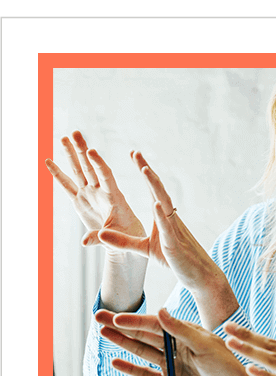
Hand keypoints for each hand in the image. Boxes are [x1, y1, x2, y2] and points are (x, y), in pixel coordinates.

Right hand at [46, 131, 145, 251]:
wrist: (125, 240)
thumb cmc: (127, 237)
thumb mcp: (118, 239)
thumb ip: (101, 238)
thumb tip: (84, 243)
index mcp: (114, 197)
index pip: (106, 176)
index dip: (98, 164)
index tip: (92, 151)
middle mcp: (100, 192)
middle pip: (90, 167)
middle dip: (82, 150)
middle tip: (75, 133)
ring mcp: (89, 194)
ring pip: (78, 171)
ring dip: (71, 155)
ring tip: (63, 137)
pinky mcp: (80, 201)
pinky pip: (66, 185)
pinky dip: (57, 174)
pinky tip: (48, 160)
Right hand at [96, 308, 256, 375]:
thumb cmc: (227, 366)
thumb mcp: (205, 345)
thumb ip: (181, 330)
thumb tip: (160, 311)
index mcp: (186, 333)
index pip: (156, 324)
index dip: (136, 321)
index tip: (118, 317)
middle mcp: (176, 346)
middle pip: (144, 334)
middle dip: (121, 326)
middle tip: (99, 316)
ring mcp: (171, 365)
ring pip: (142, 351)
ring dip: (122, 343)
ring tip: (103, 333)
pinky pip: (146, 375)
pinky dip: (131, 369)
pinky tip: (115, 361)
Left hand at [97, 156, 237, 327]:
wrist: (198, 275)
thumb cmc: (174, 259)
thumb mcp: (144, 249)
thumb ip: (123, 241)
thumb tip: (101, 233)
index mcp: (163, 217)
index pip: (152, 189)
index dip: (144, 172)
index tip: (134, 155)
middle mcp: (169, 218)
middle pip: (158, 189)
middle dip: (147, 170)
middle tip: (136, 153)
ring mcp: (174, 229)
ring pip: (164, 203)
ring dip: (155, 186)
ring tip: (145, 170)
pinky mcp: (174, 244)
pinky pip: (168, 227)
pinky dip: (162, 215)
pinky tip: (156, 204)